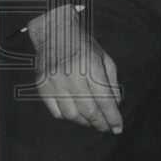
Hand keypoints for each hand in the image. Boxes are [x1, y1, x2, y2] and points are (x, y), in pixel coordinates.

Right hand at [26, 5, 122, 133]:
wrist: (54, 32)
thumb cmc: (83, 45)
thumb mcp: (104, 57)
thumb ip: (112, 81)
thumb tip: (115, 105)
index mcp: (90, 66)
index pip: (104, 99)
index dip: (112, 117)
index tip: (118, 128)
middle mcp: (71, 76)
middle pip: (88, 110)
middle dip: (100, 123)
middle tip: (107, 128)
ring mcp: (54, 83)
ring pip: (71, 115)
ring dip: (85, 122)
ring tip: (94, 122)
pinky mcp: (42, 87)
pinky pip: (56, 112)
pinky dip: (68, 117)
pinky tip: (77, 115)